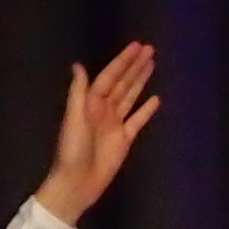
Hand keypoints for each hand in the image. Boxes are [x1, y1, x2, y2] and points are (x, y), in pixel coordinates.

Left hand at [37, 42, 159, 224]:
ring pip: (131, 96)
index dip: (123, 61)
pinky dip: (146, 110)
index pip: (111, 76)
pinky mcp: (125, 139)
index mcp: (91, 102)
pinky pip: (138, 120)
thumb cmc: (73, 150)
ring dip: (141, 81)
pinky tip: (156, 98)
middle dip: (135, 66)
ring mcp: (115, 124)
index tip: (137, 47)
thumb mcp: (74, 118)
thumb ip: (79, 92)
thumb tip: (78, 65)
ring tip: (152, 65)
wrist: (78, 182)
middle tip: (150, 50)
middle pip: (123, 83)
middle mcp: (104, 109)